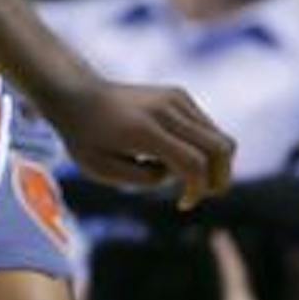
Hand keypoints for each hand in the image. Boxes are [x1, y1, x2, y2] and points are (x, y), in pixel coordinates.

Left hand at [41, 79, 233, 208]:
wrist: (77, 95)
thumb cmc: (85, 138)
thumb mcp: (102, 170)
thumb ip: (144, 178)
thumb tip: (177, 173)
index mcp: (143, 129)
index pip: (193, 163)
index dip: (198, 190)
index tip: (183, 204)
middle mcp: (165, 109)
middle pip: (221, 147)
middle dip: (220, 179)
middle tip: (200, 195)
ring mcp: (175, 98)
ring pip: (220, 138)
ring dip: (212, 165)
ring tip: (181, 175)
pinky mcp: (179, 95)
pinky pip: (208, 129)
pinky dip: (203, 149)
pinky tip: (174, 156)